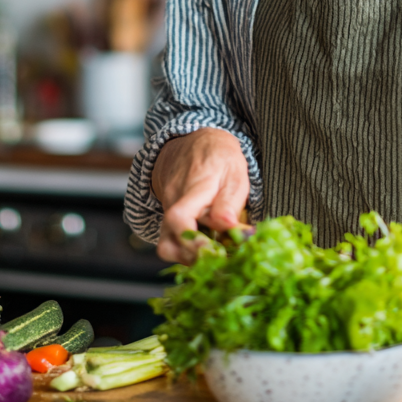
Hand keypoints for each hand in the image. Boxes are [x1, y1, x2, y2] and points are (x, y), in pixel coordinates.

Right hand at [152, 128, 249, 263]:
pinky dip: (187, 250)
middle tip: (221, 259)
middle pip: (168, 242)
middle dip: (194, 258)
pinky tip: (206, 247)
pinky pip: (171, 241)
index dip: (195, 243)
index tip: (217, 255)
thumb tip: (229, 227)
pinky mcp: (167, 219)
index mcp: (193, 188)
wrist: (194, 143)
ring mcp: (166, 211)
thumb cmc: (220, 158)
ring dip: (189, 257)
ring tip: (213, 254)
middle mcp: (173, 201)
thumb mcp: (234, 172)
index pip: (180, 218)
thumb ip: (230, 201)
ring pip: (166, 246)